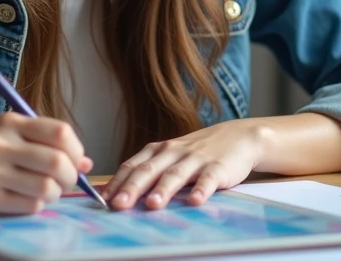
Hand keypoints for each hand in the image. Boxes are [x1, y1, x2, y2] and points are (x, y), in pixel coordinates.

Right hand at [0, 112, 92, 214]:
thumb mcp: (11, 136)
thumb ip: (47, 144)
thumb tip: (86, 164)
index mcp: (11, 122)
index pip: (60, 132)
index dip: (76, 149)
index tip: (76, 160)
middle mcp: (1, 144)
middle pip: (56, 161)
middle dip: (70, 175)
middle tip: (66, 180)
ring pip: (46, 187)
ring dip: (55, 193)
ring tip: (47, 191)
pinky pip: (30, 205)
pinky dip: (38, 204)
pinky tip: (28, 198)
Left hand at [105, 121, 265, 209]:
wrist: (237, 136)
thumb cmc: (197, 152)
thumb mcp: (170, 156)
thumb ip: (148, 171)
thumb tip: (116, 192)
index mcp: (158, 150)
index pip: (132, 166)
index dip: (117, 182)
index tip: (103, 199)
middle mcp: (173, 152)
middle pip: (149, 170)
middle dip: (132, 188)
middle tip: (119, 204)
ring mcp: (195, 159)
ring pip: (176, 174)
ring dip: (163, 189)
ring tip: (152, 204)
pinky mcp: (217, 167)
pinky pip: (208, 179)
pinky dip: (201, 189)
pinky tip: (195, 201)